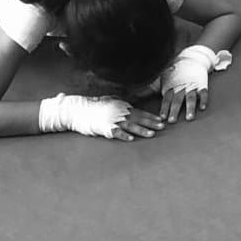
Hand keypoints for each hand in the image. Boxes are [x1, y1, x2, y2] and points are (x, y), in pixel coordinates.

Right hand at [38, 94, 162, 139]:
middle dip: (151, 123)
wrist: (78, 109)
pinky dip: (123, 135)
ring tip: (152, 134)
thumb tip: (131, 106)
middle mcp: (119, 112)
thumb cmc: (94, 106)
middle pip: (138, 118)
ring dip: (142, 130)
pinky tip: (131, 139)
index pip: (140, 112)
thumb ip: (121, 104)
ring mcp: (112, 119)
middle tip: (163, 127)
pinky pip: (116, 132)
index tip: (162, 120)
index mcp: (122, 106)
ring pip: (130, 125)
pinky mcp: (104, 127)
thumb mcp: (110, 102)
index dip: (151, 116)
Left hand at [159, 45, 230, 123]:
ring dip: (189, 108)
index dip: (164, 108)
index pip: (166, 99)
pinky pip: (203, 93)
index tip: (162, 117)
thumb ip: (152, 87)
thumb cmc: (175, 71)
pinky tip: (202, 108)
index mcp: (171, 87)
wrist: (193, 58)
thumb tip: (137, 93)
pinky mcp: (202, 85)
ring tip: (189, 117)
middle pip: (177, 100)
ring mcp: (192, 86)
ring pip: (190, 98)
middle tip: (172, 120)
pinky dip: (203, 100)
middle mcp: (181, 87)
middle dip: (174, 110)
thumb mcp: (163, 77)